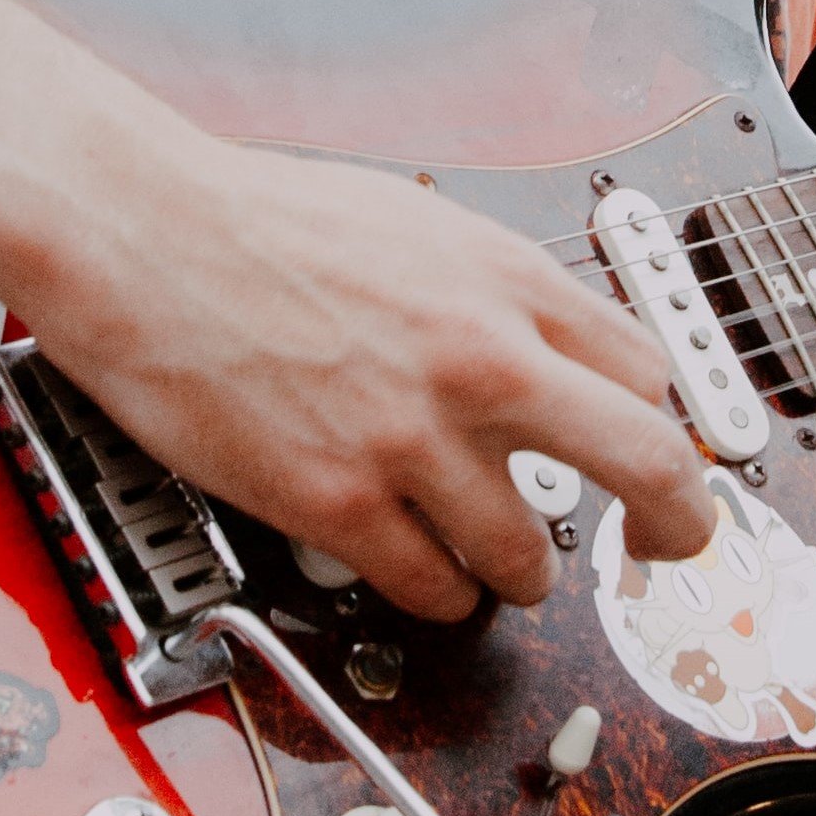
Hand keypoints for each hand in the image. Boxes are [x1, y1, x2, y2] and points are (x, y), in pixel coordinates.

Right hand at [8, 116, 717, 623]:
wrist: (141, 233)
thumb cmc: (262, 222)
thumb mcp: (422, 225)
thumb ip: (498, 295)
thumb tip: (555, 353)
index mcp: (508, 282)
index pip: (649, 379)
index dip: (660, 432)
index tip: (653, 461)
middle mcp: (481, 361)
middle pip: (647, 467)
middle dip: (674, 526)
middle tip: (663, 550)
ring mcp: (412, 439)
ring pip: (529, 554)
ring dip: (524, 573)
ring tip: (506, 567)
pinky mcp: (337, 503)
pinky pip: (431, 587)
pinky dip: (439, 593)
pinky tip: (427, 574)